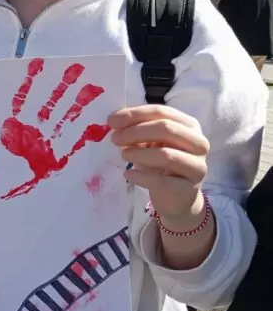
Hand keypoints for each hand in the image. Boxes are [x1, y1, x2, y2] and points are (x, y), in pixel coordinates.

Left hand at [108, 105, 208, 225]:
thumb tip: (114, 120)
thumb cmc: (161, 164)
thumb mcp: (150, 142)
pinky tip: (128, 174)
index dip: (134, 114)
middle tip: (115, 139)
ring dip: (138, 153)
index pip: (161, 112)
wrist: (176, 197)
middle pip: (166, 129)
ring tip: (124, 155)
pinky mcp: (188, 188)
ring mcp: (197, 166)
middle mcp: (199, 143)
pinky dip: (140, 176)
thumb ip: (137, 129)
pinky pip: (160, 180)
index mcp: (188, 125)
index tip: (112, 121)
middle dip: (135, 132)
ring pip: (165, 155)